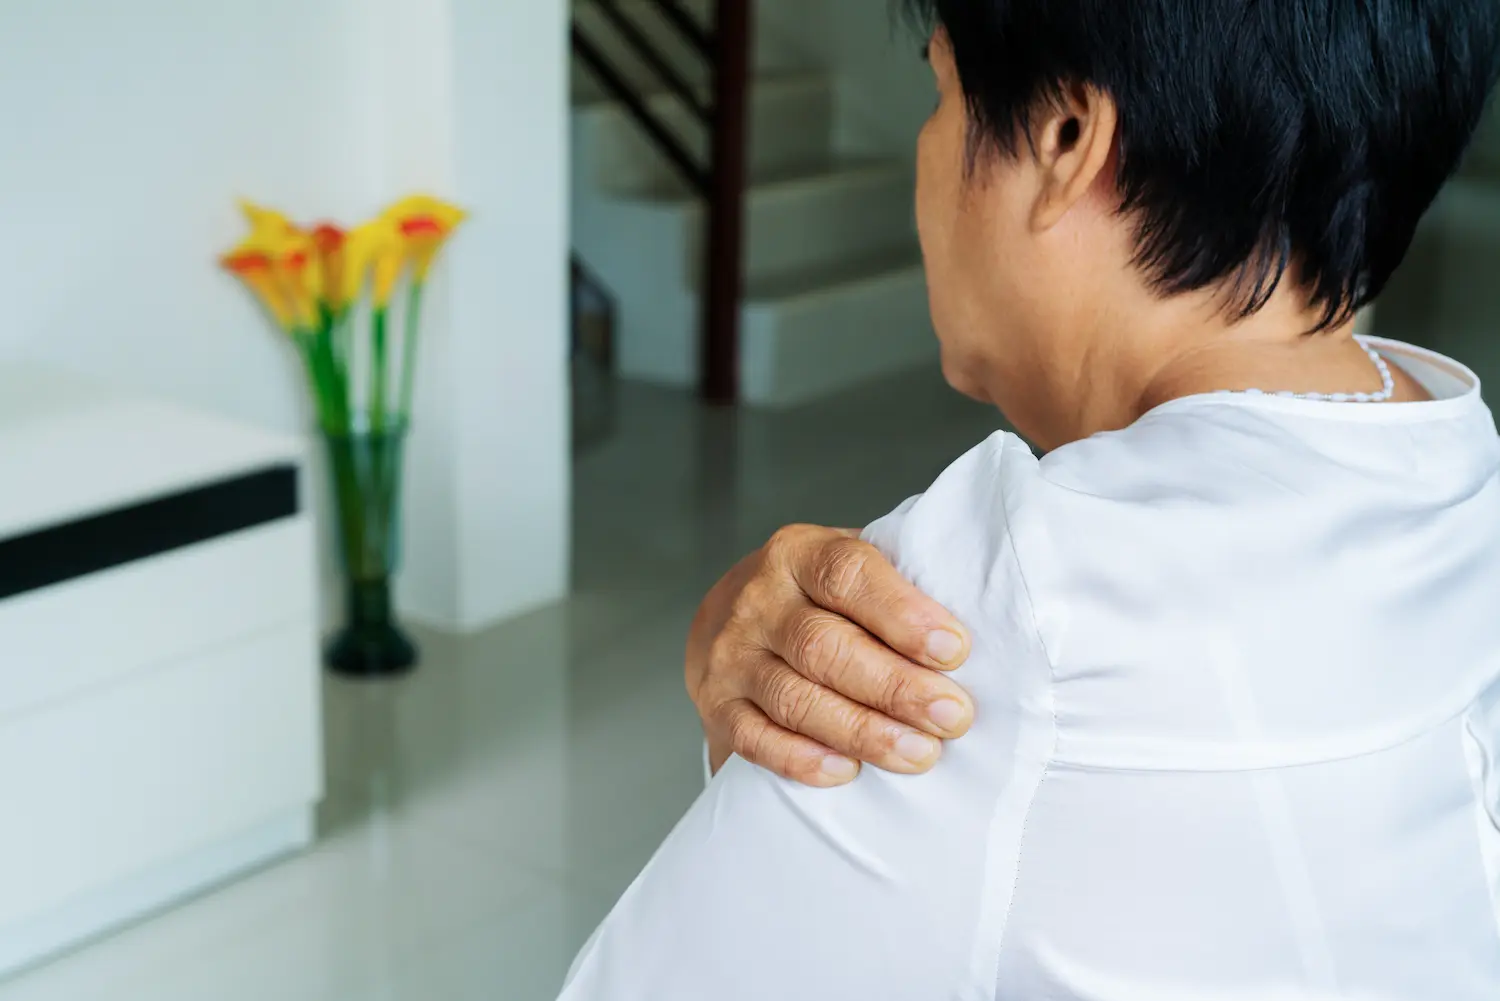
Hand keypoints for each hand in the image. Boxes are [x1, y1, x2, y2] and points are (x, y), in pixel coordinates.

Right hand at [685, 524, 973, 786]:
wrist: (730, 616)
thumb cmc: (819, 598)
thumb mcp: (850, 570)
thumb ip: (900, 586)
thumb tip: (985, 623)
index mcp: (799, 553)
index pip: (848, 575)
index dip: (903, 614)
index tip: (955, 650)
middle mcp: (757, 600)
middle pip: (824, 646)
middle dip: (895, 686)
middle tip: (952, 716)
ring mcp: (730, 656)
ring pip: (794, 698)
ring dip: (862, 732)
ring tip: (919, 754)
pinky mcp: (716, 707)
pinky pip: (756, 739)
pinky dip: (802, 759)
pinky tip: (848, 773)